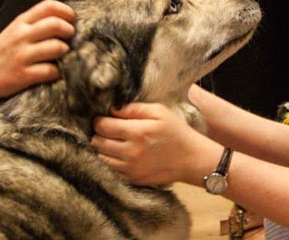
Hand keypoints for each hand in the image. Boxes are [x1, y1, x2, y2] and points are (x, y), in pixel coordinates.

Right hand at [0, 0, 74, 99]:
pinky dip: (58, 72)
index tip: (73, 20)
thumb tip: (65, 21)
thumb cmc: (1, 51)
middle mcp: (21, 36)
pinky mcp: (23, 75)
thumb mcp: (15, 29)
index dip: (66, 11)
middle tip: (70, 39)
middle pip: (56, 25)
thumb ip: (35, 23)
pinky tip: (55, 72)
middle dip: (69, 31)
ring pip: (57, 47)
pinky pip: (51, 70)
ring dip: (65, 52)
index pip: (49, 6)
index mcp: (21, 22)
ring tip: (62, 56)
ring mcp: (22, 55)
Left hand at [91, 102, 210, 185]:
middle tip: (108, 129)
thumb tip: (113, 109)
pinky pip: (110, 171)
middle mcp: (131, 152)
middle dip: (99, 133)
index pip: (102, 126)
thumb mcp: (160, 112)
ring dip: (102, 148)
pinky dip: (110, 162)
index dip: (99, 120)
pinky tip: (119, 154)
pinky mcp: (133, 179)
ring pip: (100, 158)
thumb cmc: (177, 132)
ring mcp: (131, 169)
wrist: (192, 159)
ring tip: (112, 142)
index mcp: (137, 132)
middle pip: (97, 142)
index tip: (103, 118)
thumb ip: (135, 108)